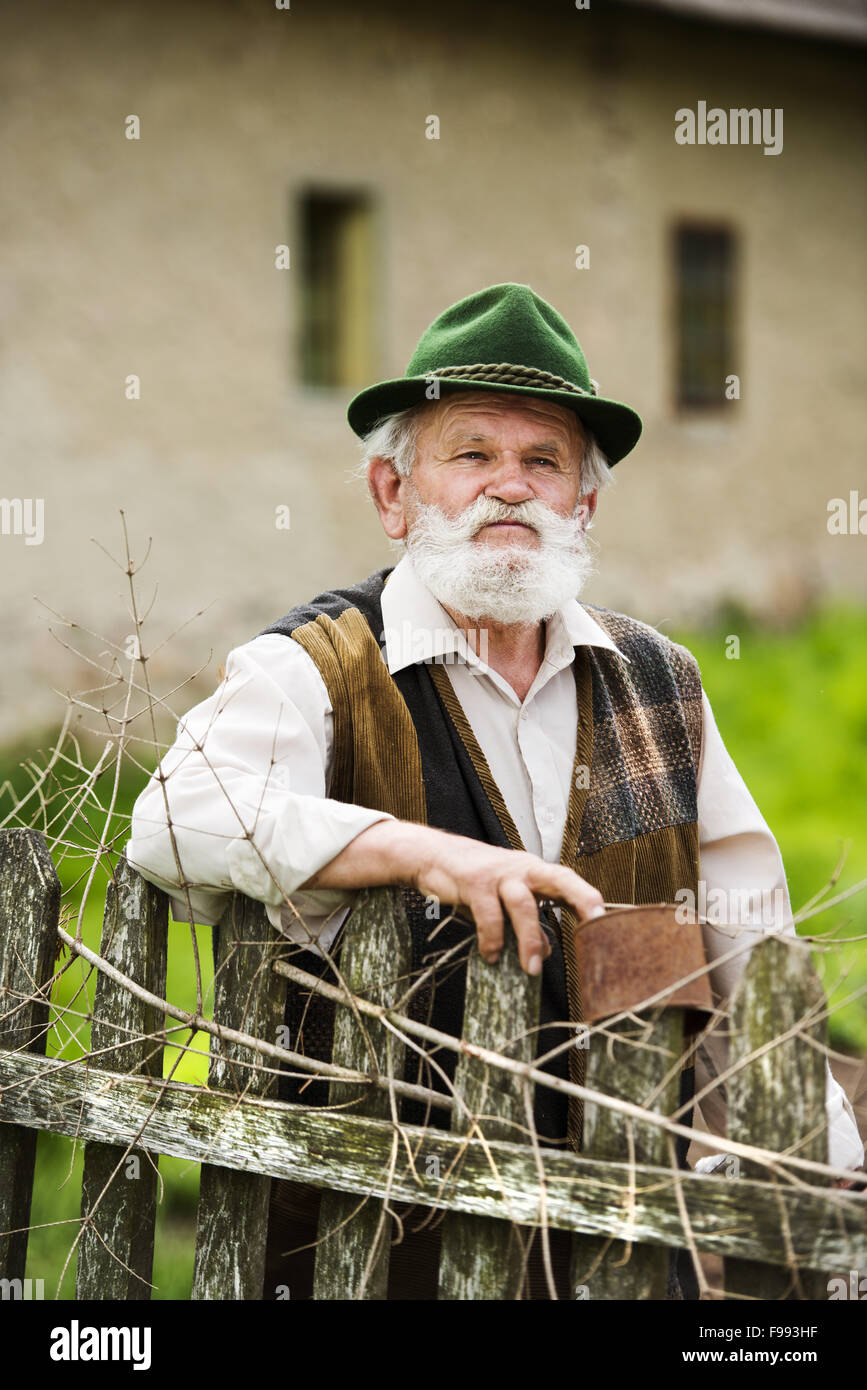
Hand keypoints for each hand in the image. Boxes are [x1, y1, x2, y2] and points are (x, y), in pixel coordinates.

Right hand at [302, 820, 606, 975]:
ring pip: (523, 903)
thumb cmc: (477, 881)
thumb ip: (528, 923)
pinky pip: (488, 914)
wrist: (434, 856)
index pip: (568, 881)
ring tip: (531, 968)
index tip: (606, 921)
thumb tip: (546, 952)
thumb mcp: (505, 901)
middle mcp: (522, 868)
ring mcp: (498, 874)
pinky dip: (492, 939)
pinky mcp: (474, 883)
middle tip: (593, 925)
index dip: (588, 898)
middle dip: (580, 898)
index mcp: (535, 872)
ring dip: (529, 938)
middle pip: (558, 878)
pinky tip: (491, 956)